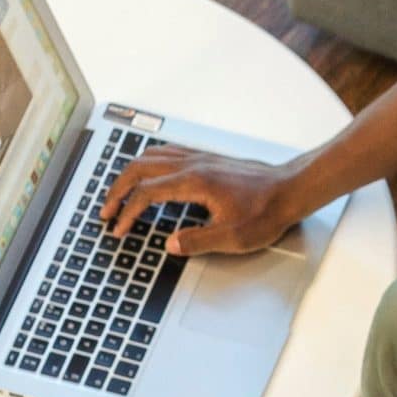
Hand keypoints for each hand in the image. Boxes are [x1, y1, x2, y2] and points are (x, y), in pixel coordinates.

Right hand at [98, 145, 300, 256]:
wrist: (290, 189)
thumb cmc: (267, 211)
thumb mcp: (233, 238)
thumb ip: (197, 241)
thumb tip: (169, 244)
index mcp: (194, 183)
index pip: (147, 194)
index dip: (127, 213)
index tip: (118, 229)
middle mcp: (193, 164)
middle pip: (140, 169)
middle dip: (117, 190)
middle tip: (105, 210)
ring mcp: (199, 158)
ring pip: (151, 156)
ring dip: (129, 174)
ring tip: (119, 193)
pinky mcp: (207, 158)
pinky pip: (166, 153)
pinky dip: (148, 163)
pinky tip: (148, 174)